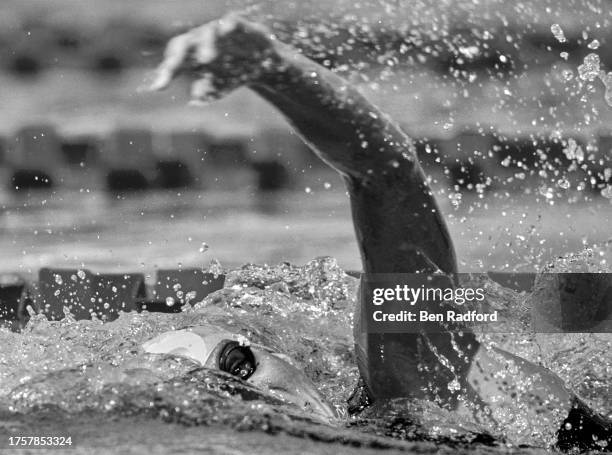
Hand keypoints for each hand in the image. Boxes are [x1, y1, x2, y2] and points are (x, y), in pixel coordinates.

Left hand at [149, 14, 278, 100]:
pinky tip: (227, 30)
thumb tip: (194, 98)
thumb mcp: (219, 88)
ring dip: (205, 45)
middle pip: (183, 43)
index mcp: (191, 56)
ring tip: (206, 60)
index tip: (158, 88)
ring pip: (207, 33)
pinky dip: (229, 25)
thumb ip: (206, 91)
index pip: (174, 62)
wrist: (261, 63)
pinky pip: (232, 22)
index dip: (166, 73)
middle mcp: (201, 41)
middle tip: (172, 67)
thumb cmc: (232, 73)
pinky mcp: (238, 26)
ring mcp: (219, 32)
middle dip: (177, 55)